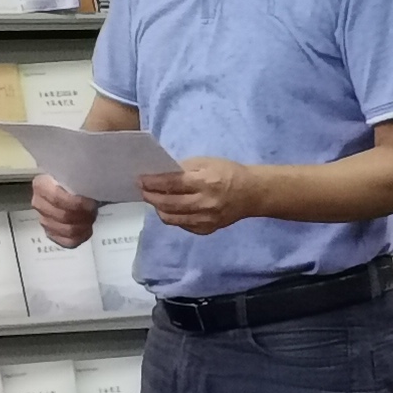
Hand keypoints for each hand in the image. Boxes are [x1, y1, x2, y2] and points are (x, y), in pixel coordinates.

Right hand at [28, 174, 99, 246]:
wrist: (72, 187)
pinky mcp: (52, 234)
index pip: (56, 198)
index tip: (92, 203)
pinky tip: (87, 229)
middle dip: (83, 214)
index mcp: (41, 184)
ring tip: (91, 216)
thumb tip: (91, 189)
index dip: (77, 203)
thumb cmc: (74, 179)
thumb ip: (79, 179)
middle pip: (63, 216)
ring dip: (83, 225)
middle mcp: (38, 203)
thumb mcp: (76, 174)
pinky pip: (68, 242)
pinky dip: (81, 237)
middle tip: (94, 209)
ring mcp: (44, 221)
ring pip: (67, 230)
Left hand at [139, 157, 258, 234]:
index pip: (172, 184)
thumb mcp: (207, 162)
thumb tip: (161, 174)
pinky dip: (173, 217)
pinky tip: (171, 208)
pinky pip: (182, 225)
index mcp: (205, 182)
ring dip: (159, 209)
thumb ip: (184, 168)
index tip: (140, 179)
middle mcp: (205, 204)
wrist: (251, 193)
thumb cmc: (228, 172)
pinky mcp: (207, 230)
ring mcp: (206, 220)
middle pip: (169, 204)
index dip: (153, 182)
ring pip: (172, 219)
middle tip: (142, 190)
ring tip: (154, 200)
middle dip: (151, 197)